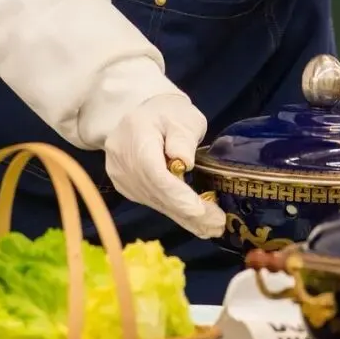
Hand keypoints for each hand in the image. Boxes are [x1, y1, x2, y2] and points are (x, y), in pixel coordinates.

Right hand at [104, 92, 225, 238]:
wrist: (145, 115)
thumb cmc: (169, 113)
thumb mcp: (183, 116)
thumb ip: (183, 137)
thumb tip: (184, 163)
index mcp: (135, 135)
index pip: (154, 172)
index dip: (176, 194)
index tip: (199, 210)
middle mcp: (122, 159)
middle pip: (156, 192)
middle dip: (188, 211)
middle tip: (218, 223)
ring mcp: (121, 176)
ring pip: (155, 202)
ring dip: (185, 217)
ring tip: (214, 226)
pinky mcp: (126, 187)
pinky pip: (153, 202)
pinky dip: (175, 212)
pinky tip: (197, 222)